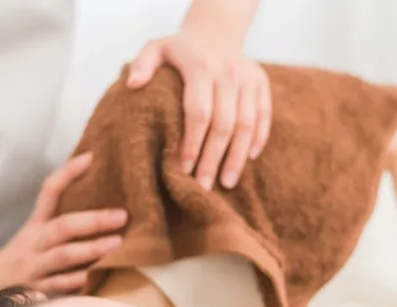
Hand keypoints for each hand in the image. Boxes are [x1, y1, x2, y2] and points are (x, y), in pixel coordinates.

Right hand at [0, 152, 126, 295]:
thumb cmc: (25, 254)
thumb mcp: (37, 230)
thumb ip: (62, 214)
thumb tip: (94, 183)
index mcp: (36, 224)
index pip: (49, 192)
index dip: (67, 173)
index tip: (90, 158)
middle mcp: (35, 243)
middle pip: (62, 226)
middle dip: (93, 220)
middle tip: (121, 215)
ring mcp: (36, 267)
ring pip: (63, 256)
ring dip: (90, 249)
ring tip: (116, 243)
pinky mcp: (37, 290)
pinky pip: (59, 286)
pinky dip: (78, 281)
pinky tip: (96, 276)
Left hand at [127, 32, 271, 189]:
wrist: (216, 30)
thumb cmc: (180, 49)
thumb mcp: (156, 47)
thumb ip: (143, 63)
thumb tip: (133, 85)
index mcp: (201, 67)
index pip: (199, 112)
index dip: (193, 143)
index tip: (185, 169)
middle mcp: (228, 72)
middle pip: (224, 124)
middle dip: (213, 159)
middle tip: (204, 186)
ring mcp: (248, 78)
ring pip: (246, 125)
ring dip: (237, 157)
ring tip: (227, 182)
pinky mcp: (261, 84)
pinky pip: (263, 116)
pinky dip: (258, 140)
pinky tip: (248, 160)